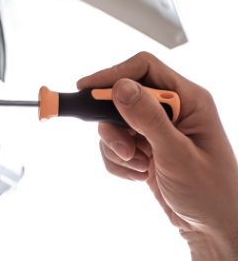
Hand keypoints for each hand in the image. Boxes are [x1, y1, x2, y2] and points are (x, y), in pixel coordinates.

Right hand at [78, 52, 237, 258]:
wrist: (212, 229)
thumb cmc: (211, 194)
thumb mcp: (177, 155)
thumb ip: (148, 119)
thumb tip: (120, 87)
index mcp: (189, 101)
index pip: (144, 69)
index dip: (113, 75)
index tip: (86, 89)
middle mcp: (172, 111)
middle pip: (122, 97)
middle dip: (114, 125)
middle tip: (120, 148)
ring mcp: (157, 130)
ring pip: (114, 124)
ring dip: (117, 148)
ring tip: (139, 167)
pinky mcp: (145, 148)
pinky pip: (114, 145)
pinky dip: (118, 162)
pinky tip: (139, 175)